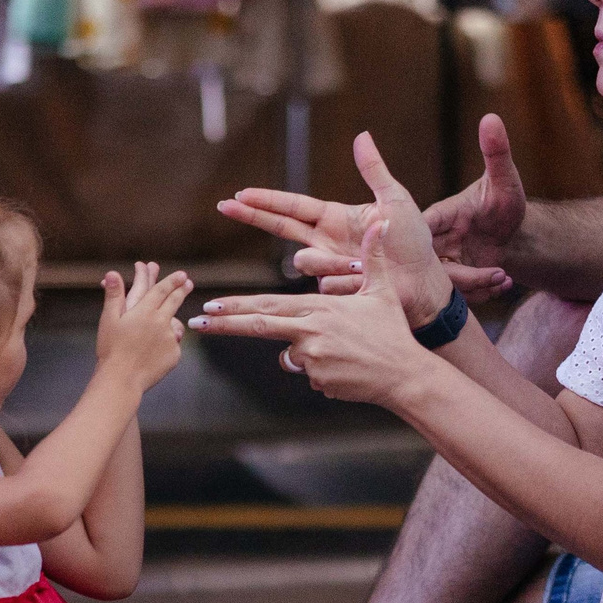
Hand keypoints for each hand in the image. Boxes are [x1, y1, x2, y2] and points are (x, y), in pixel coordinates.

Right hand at [97, 262, 190, 387]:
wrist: (122, 378)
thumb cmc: (111, 349)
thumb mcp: (108, 319)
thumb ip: (114, 295)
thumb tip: (112, 272)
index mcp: (144, 311)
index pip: (161, 291)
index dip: (172, 281)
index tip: (181, 275)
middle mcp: (160, 322)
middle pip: (174, 302)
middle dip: (182, 290)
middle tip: (189, 283)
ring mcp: (169, 338)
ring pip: (176, 324)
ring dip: (174, 320)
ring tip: (167, 323)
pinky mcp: (174, 354)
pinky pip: (174, 345)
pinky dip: (168, 344)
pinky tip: (157, 350)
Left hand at [190, 218, 429, 406]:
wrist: (406, 375)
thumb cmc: (393, 332)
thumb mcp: (383, 290)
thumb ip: (373, 258)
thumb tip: (381, 222)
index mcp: (318, 308)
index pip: (267, 306)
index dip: (236, 306)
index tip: (211, 306)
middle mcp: (309, 332)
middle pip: (258, 327)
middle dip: (225, 326)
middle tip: (196, 325)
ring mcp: (312, 359)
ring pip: (290, 356)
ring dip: (304, 355)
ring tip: (341, 352)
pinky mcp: (318, 380)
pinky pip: (309, 375)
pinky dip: (322, 372)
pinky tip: (347, 369)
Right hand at [219, 136, 512, 313]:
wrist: (426, 281)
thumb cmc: (414, 241)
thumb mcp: (395, 200)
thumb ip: (374, 171)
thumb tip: (361, 136)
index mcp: (336, 217)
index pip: (293, 206)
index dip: (267, 200)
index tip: (241, 194)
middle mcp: (326, 241)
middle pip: (280, 227)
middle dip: (253, 216)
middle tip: (226, 206)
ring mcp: (328, 266)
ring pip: (305, 264)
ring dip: (331, 264)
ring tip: (360, 266)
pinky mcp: (335, 289)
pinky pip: (326, 286)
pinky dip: (346, 282)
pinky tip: (365, 282)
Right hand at [423, 113, 527, 277]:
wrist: (517, 234)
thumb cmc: (507, 202)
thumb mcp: (505, 179)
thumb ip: (496, 152)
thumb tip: (492, 118)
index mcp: (439, 216)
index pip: (419, 229)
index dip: (424, 244)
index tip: (446, 253)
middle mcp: (434, 241)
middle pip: (431, 266)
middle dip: (464, 275)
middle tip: (495, 272)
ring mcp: (442, 263)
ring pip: (445, 285)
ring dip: (477, 286)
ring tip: (503, 277)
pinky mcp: (452, 281)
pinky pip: (457, 294)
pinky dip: (482, 293)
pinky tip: (503, 283)